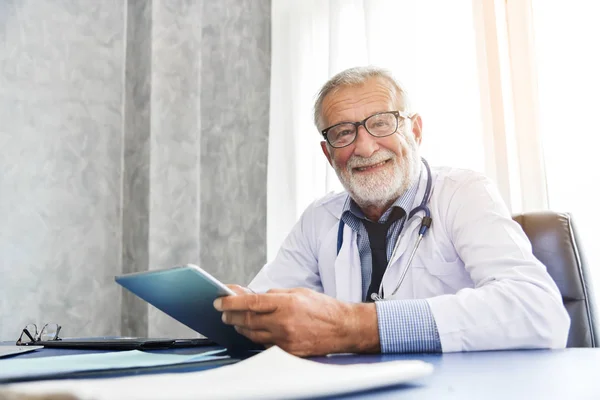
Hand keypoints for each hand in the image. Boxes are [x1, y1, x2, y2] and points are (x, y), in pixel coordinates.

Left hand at [214, 287, 378, 356]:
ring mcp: (286, 339)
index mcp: (286, 304)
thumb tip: (254, 297)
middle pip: (248, 320)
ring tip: (236, 321)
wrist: (343, 328)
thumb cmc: (323, 307)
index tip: (219, 301)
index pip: (251, 303)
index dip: (231, 302)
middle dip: (232, 315)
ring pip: (253, 334)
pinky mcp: (289, 351)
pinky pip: (266, 344)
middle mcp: (284, 322)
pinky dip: (257, 337)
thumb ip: (275, 295)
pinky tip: (253, 331)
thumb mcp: (298, 292)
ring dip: (241, 327)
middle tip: (224, 312)